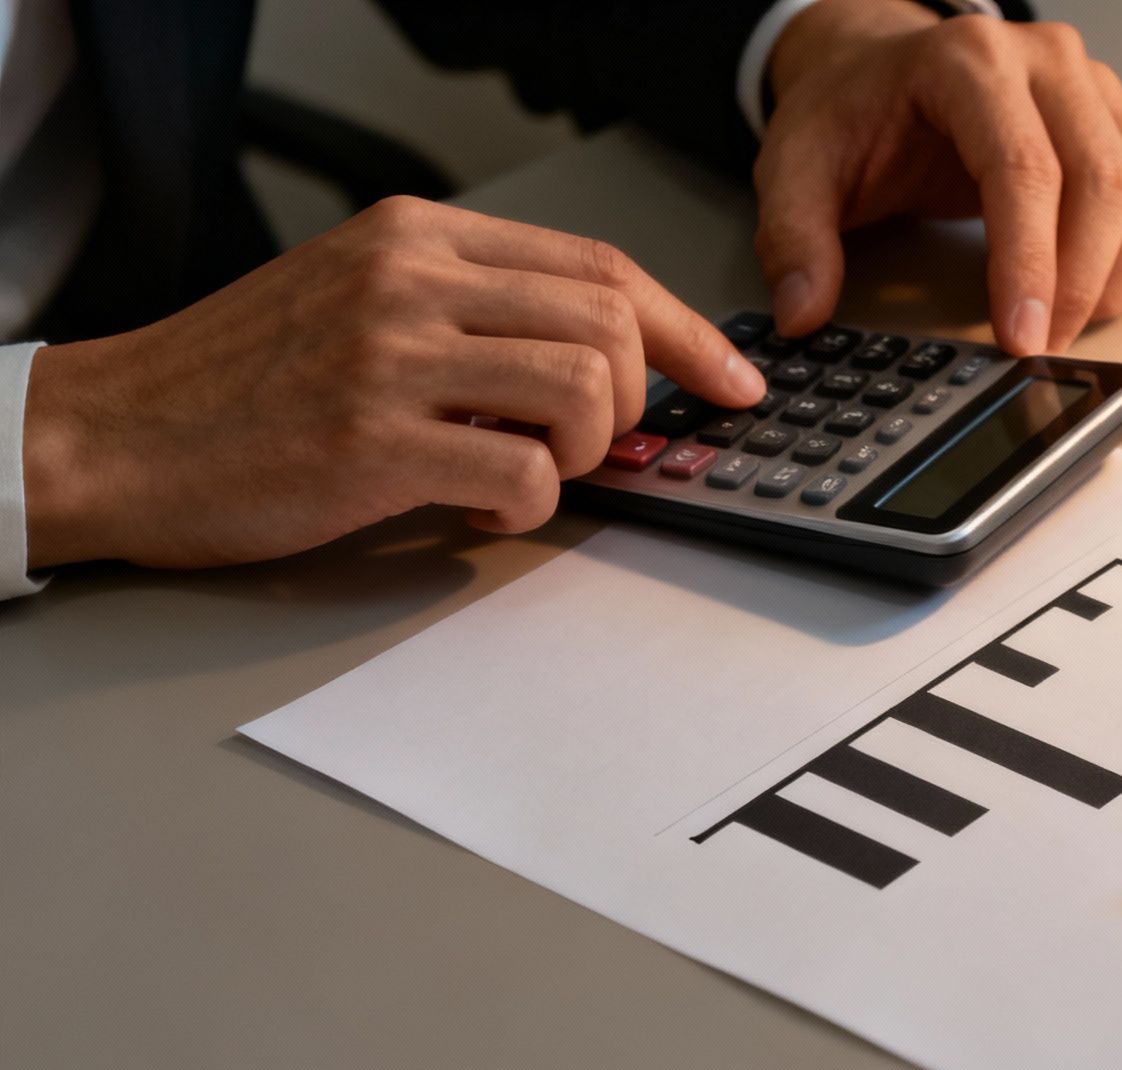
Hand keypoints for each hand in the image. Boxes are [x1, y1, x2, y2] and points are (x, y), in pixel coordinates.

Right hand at [22, 196, 763, 568]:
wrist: (116, 436)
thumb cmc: (242, 381)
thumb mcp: (358, 297)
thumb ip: (473, 312)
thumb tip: (603, 362)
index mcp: (416, 235)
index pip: (598, 263)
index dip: (686, 329)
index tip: (732, 379)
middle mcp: (412, 278)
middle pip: (612, 318)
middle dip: (642, 395)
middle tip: (604, 442)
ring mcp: (392, 356)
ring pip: (587, 385)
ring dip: (584, 450)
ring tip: (522, 469)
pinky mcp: (373, 441)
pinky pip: (526, 472)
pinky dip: (527, 507)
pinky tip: (475, 509)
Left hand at [757, 1, 1121, 353]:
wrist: (882, 70)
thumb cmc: (853, 114)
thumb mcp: (796, 166)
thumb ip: (793, 237)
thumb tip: (803, 311)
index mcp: (969, 62)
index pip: (1024, 168)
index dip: (1030, 263)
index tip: (1021, 337)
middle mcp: (1048, 63)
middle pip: (1105, 183)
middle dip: (1080, 283)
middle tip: (1040, 345)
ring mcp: (1097, 89)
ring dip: (1121, 277)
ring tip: (1068, 321)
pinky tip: (1103, 289)